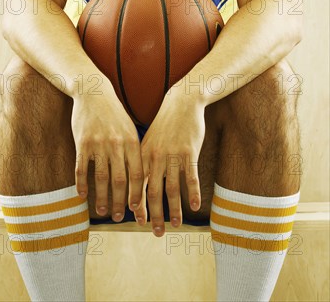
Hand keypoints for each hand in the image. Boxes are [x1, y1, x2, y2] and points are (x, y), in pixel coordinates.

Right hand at [71, 75, 143, 221]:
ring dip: (102, 198)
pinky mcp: (82, 142)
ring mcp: (99, 143)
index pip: (138, 173)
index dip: (138, 194)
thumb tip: (142, 177)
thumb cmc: (114, 114)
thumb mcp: (130, 129)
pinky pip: (81, 168)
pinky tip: (82, 195)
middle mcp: (117, 144)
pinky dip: (82, 184)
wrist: (94, 92)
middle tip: (120, 218)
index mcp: (132, 141)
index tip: (138, 209)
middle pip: (121, 180)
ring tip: (103, 211)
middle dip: (121, 202)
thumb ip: (135, 151)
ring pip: (101, 178)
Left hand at [136, 85, 206, 235]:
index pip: (137, 186)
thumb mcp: (149, 140)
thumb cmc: (165, 124)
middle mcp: (155, 157)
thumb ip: (144, 161)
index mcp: (143, 155)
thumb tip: (137, 184)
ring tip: (176, 224)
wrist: (181, 102)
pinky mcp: (189, 151)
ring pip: (172, 188)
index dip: (138, 205)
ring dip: (174, 209)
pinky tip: (196, 206)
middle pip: (153, 192)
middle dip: (154, 215)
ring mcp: (172, 155)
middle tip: (156, 233)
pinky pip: (191, 176)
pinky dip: (192, 193)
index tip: (139, 222)